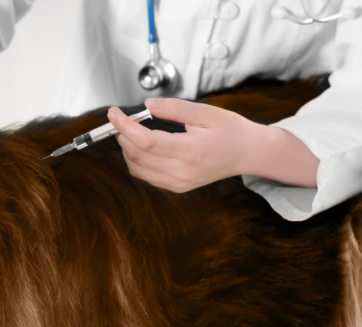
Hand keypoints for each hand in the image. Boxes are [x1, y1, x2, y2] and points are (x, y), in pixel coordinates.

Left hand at [108, 98, 318, 192]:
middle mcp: (182, 172)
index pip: (145, 141)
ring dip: (128, 149)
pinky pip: (146, 176)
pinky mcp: (177, 187)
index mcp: (190, 151)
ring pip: (137, 169)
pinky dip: (137, 160)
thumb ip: (175, 109)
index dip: (124, 126)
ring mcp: (178, 183)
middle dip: (123, 136)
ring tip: (131, 131)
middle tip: (121, 120)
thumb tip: (149, 105)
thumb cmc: (231, 131)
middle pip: (137, 156)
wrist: (248, 153)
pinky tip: (143, 146)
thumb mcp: (206, 112)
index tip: (114, 113)